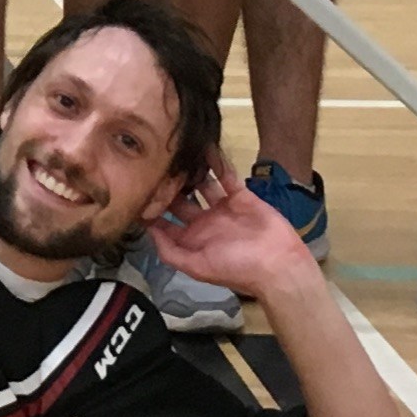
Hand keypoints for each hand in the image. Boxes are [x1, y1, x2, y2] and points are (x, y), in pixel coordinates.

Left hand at [150, 160, 324, 307]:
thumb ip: (171, 252)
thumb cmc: (237, 269)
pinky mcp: (241, 196)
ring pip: (202, 185)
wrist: (279, 264)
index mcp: (192, 240)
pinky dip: (216, 163)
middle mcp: (204, 223)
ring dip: (191, 172)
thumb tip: (148, 232)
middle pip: (180, 200)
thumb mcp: (199, 267)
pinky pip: (226, 176)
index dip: (152, 209)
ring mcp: (223, 208)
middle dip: (169, 186)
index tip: (137, 190)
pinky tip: (205, 147)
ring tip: (177, 153)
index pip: (165, 223)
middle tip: (154, 165)